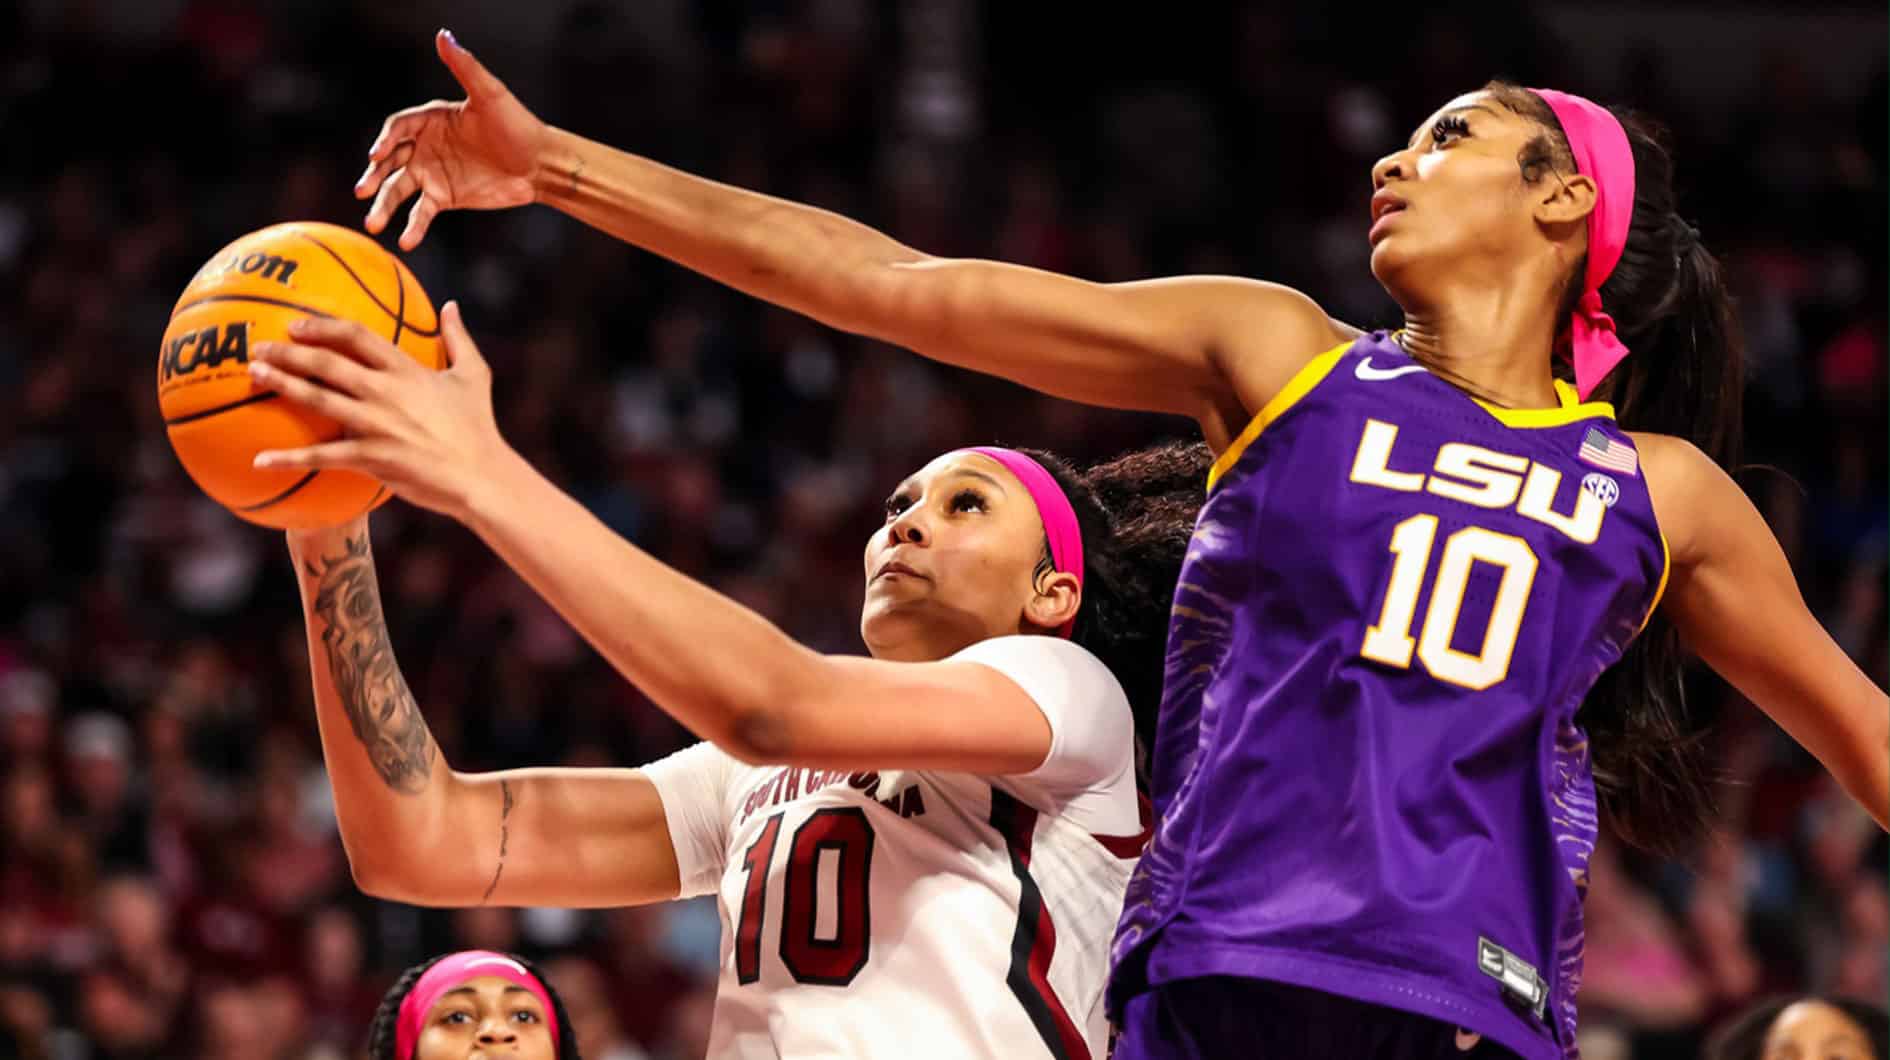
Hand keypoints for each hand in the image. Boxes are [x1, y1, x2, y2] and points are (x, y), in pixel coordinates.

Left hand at [248, 302, 510, 520]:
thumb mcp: (474, 375)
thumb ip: (459, 337)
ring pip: (318, 400)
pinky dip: (289, 458)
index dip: (323, 327)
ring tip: (255, 375)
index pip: (358, 336)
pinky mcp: (372, 457)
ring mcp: (376, 425)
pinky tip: (260, 459)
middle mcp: (386, 392)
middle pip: (327, 364)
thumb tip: (451, 306)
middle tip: (260, 347)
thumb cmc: (478, 426)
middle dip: (289, 352)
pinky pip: (322, 456)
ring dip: (282, 385)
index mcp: (407, 370)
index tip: (296, 324)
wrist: (481, 476)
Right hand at [356, 29, 548, 248]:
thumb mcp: (491, 94)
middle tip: (362, 190)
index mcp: (431, 119)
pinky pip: (422, 212)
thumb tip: (443, 36)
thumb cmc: (518, 124)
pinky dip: (413, 226)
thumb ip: (465, 67)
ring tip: (372, 224)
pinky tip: (405, 241)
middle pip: (390, 160)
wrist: (541, 164)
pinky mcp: (445, 197)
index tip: (378, 154)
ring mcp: (433, 173)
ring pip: (399, 189)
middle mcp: (426, 145)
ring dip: (384, 206)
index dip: (386, 140)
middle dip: (374, 176)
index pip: (398, 128)